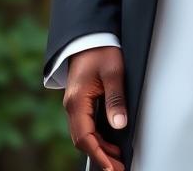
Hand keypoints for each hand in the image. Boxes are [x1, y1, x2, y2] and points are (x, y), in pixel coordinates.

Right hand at [63, 46, 126, 170]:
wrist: (89, 36)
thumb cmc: (102, 50)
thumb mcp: (114, 72)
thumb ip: (116, 98)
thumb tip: (120, 125)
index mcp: (77, 101)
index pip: (85, 136)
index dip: (99, 154)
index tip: (112, 167)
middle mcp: (72, 107)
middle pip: (83, 140)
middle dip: (100, 156)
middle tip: (118, 168)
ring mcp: (75, 105)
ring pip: (84, 134)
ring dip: (99, 148)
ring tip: (116, 160)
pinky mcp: (81, 102)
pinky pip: (86, 125)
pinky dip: (97, 137)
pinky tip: (109, 142)